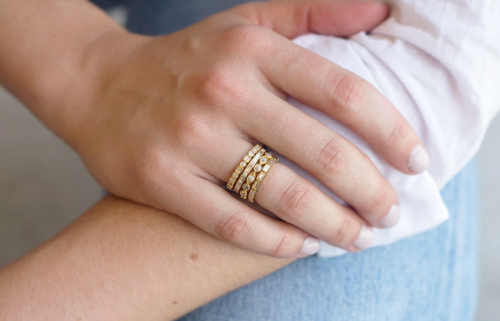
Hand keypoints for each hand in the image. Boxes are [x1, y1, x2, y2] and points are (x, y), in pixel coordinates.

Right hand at [71, 0, 426, 256]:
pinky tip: (304, 246)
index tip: (414, 160)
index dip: (390, 130)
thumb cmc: (186, 60)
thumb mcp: (246, 24)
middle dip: (371, 191)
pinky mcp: (163, 180)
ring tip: (359, 236)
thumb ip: (314, 12)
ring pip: (283, 196)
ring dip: (334, 225)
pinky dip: (278, 242)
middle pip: (322, 152)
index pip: (342, 91)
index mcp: (252, 51)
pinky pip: (234, 223)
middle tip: (389, 211)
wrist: (98, 85)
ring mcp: (190, 139)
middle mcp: (223, 92)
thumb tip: (381, 11)